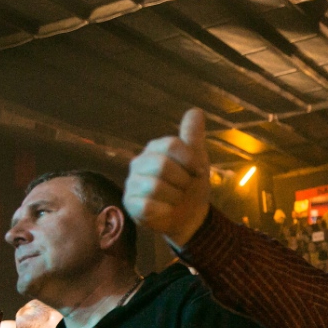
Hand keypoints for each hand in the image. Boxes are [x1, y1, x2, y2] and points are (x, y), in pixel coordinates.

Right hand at [124, 108, 210, 246]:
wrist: (190, 217)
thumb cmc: (191, 185)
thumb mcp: (197, 159)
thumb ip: (193, 136)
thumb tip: (196, 110)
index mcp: (155, 148)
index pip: (171, 144)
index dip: (189, 160)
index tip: (198, 171)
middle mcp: (139, 162)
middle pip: (162, 165)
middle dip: (182, 180)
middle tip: (185, 187)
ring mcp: (132, 183)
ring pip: (155, 187)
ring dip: (175, 197)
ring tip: (176, 199)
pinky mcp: (129, 203)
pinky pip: (148, 205)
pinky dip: (164, 209)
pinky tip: (167, 210)